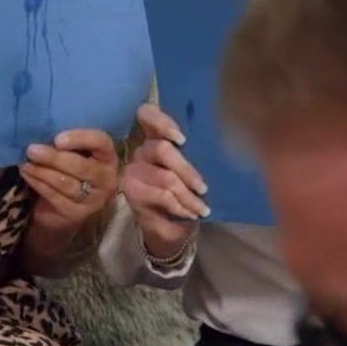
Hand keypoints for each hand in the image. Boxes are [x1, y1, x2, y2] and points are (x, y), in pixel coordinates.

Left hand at [21, 128, 120, 237]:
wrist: (61, 208)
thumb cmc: (67, 171)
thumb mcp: (72, 153)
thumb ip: (65, 143)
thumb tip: (42, 128)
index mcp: (107, 157)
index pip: (101, 142)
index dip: (80, 138)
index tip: (58, 139)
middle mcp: (107, 179)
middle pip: (81, 166)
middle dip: (54, 157)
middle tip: (31, 149)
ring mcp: (94, 200)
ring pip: (66, 183)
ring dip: (42, 171)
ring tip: (25, 162)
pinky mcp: (77, 214)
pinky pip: (55, 196)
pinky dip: (38, 183)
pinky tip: (27, 174)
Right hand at [120, 103, 208, 257]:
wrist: (174, 230)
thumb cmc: (187, 194)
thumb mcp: (193, 173)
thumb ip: (194, 156)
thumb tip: (214, 147)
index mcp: (157, 139)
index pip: (148, 115)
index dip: (162, 122)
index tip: (182, 140)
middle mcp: (141, 151)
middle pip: (162, 149)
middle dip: (187, 170)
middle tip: (204, 188)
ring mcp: (133, 171)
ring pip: (165, 177)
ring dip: (188, 196)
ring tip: (202, 208)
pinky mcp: (132, 192)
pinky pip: (161, 195)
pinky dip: (181, 206)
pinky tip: (190, 214)